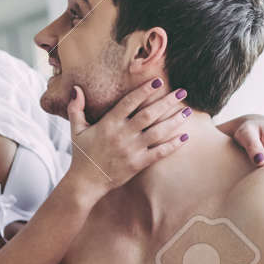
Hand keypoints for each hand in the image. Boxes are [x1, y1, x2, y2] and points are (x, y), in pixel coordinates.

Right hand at [63, 78, 189, 199]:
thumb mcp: (76, 129)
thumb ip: (76, 108)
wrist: (86, 182)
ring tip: (187, 111)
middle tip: (182, 92)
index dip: (144, 91)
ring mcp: (132, 150)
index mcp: (109, 123)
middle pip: (149, 114)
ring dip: (174, 121)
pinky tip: (184, 137)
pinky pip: (159, 153)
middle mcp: (123, 134)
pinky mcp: (138, 164)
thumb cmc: (82, 154)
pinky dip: (172, 145)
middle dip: (167, 102)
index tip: (158, 81)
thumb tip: (76, 89)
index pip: (129, 102)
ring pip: (158, 132)